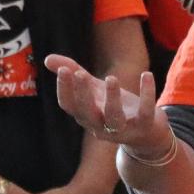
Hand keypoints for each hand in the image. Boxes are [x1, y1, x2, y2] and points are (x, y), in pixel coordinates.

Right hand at [44, 54, 172, 158]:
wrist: (147, 135)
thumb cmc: (115, 108)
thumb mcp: (95, 90)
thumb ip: (74, 73)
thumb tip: (47, 58)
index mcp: (86, 115)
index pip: (69, 106)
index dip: (64, 89)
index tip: (64, 70)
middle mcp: (100, 125)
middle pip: (87, 113)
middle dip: (82, 94)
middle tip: (80, 73)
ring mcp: (123, 129)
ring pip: (114, 118)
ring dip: (112, 99)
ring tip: (111, 78)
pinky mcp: (144, 126)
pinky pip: (145, 112)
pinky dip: (147, 94)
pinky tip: (146, 75)